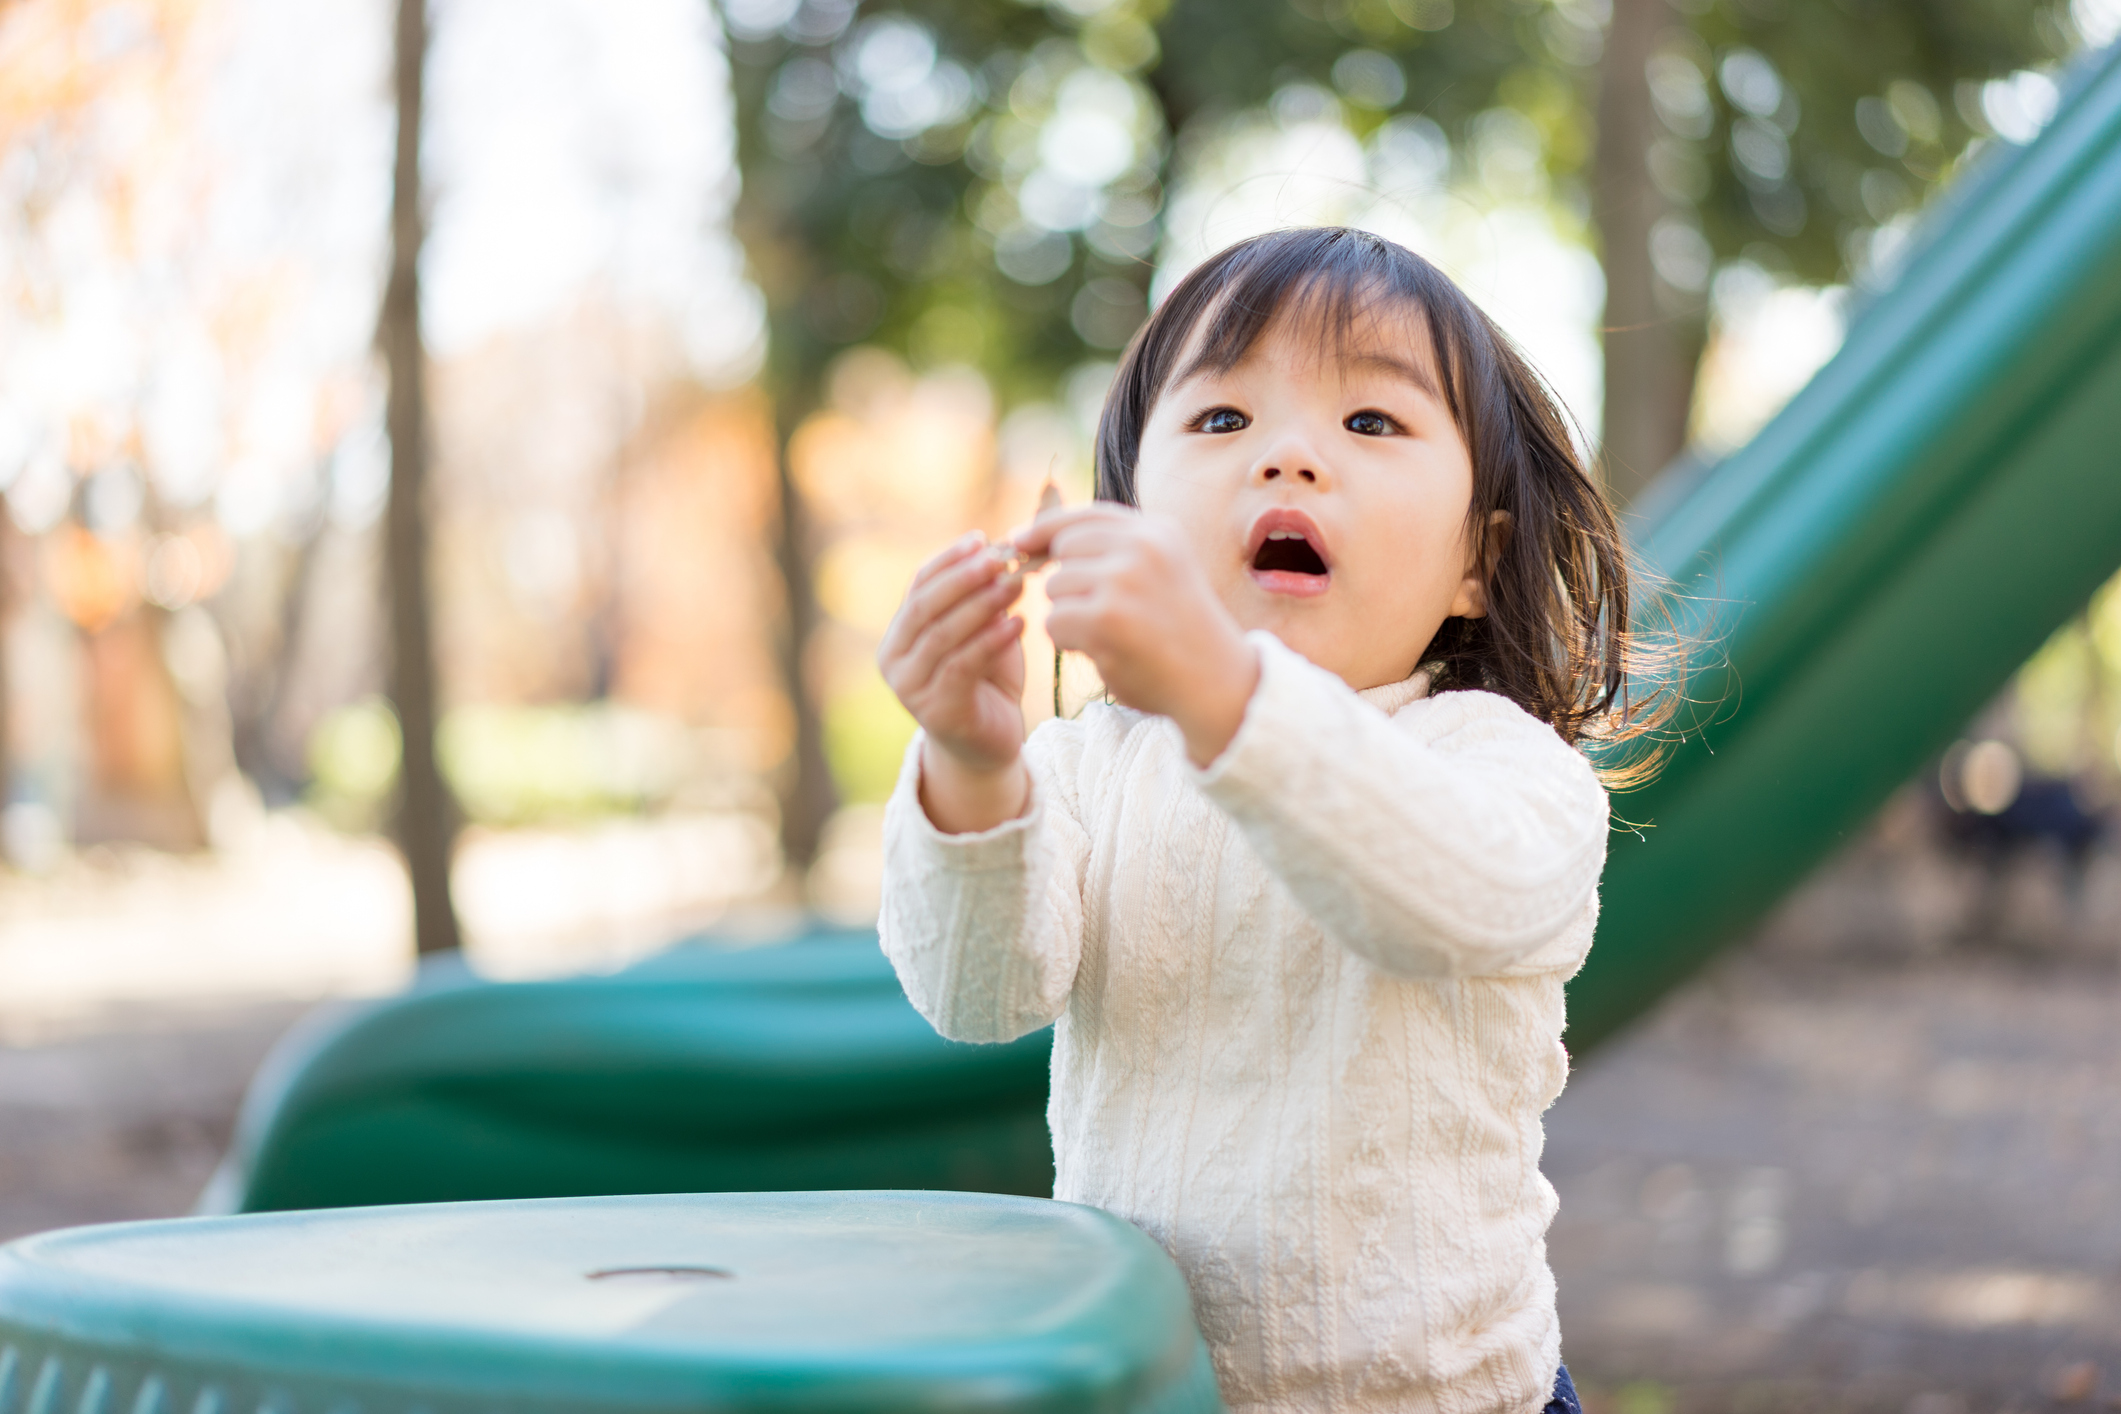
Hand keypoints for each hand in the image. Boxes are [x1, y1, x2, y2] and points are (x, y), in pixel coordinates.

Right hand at [877, 533, 1031, 832]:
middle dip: (964, 577)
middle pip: (925, 606)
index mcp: (900, 634)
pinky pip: (962, 666)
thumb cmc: (986, 682)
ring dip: (982, 605)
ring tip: (1017, 584)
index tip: (982, 539)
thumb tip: (1003, 544)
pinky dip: (991, 641)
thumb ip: (983, 596)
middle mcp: (894, 660)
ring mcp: (910, 688)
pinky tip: (1020, 623)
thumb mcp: (982, 631)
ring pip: (943, 635)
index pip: (918, 585)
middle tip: (1001, 557)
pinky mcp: (936, 711)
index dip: (948, 559)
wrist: (988, 746)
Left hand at [1010, 506, 1259, 766]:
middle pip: (1064, 550)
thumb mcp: (1161, 572)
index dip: (1046, 527)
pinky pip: (1055, 623)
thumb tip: (1038, 538)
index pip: (1086, 515)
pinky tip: (1104, 652)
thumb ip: (1116, 550)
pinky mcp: (1105, 619)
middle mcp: (1141, 547)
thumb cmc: (1182, 633)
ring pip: (1056, 588)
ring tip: (1110, 636)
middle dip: (1067, 583)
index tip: (1018, 539)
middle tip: (1098, 613)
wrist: (1216, 683)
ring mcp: (1123, 581)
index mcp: (1157, 531)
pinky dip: (1069, 642)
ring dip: (1070, 616)